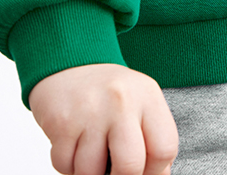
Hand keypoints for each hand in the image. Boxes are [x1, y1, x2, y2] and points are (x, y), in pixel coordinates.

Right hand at [28, 64, 178, 174]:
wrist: (66, 62)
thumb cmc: (106, 92)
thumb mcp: (138, 104)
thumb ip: (151, 139)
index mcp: (147, 95)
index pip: (164, 148)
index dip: (155, 171)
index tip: (143, 171)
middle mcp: (121, 99)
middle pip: (130, 166)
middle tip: (112, 171)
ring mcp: (90, 109)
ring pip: (91, 172)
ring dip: (88, 171)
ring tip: (89, 150)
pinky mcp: (62, 120)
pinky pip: (64, 165)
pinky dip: (67, 163)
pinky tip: (72, 143)